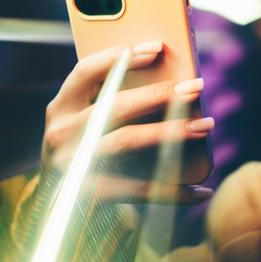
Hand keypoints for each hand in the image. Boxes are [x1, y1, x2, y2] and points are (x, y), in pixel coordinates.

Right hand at [41, 41, 213, 203]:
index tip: (158, 47)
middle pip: (115, 105)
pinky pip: (139, 189)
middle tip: (196, 86)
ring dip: (172, 132)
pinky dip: (173, 190)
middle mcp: (61, 133)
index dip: (121, 57)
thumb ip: (111, 102)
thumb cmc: (84, 154)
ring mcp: (72, 164)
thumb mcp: (86, 124)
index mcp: (61, 107)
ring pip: (128, 140)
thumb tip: (171, 82)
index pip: (86, 71)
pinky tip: (200, 190)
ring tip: (205, 126)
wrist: (56, 214)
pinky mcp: (87, 194)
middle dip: (160, 93)